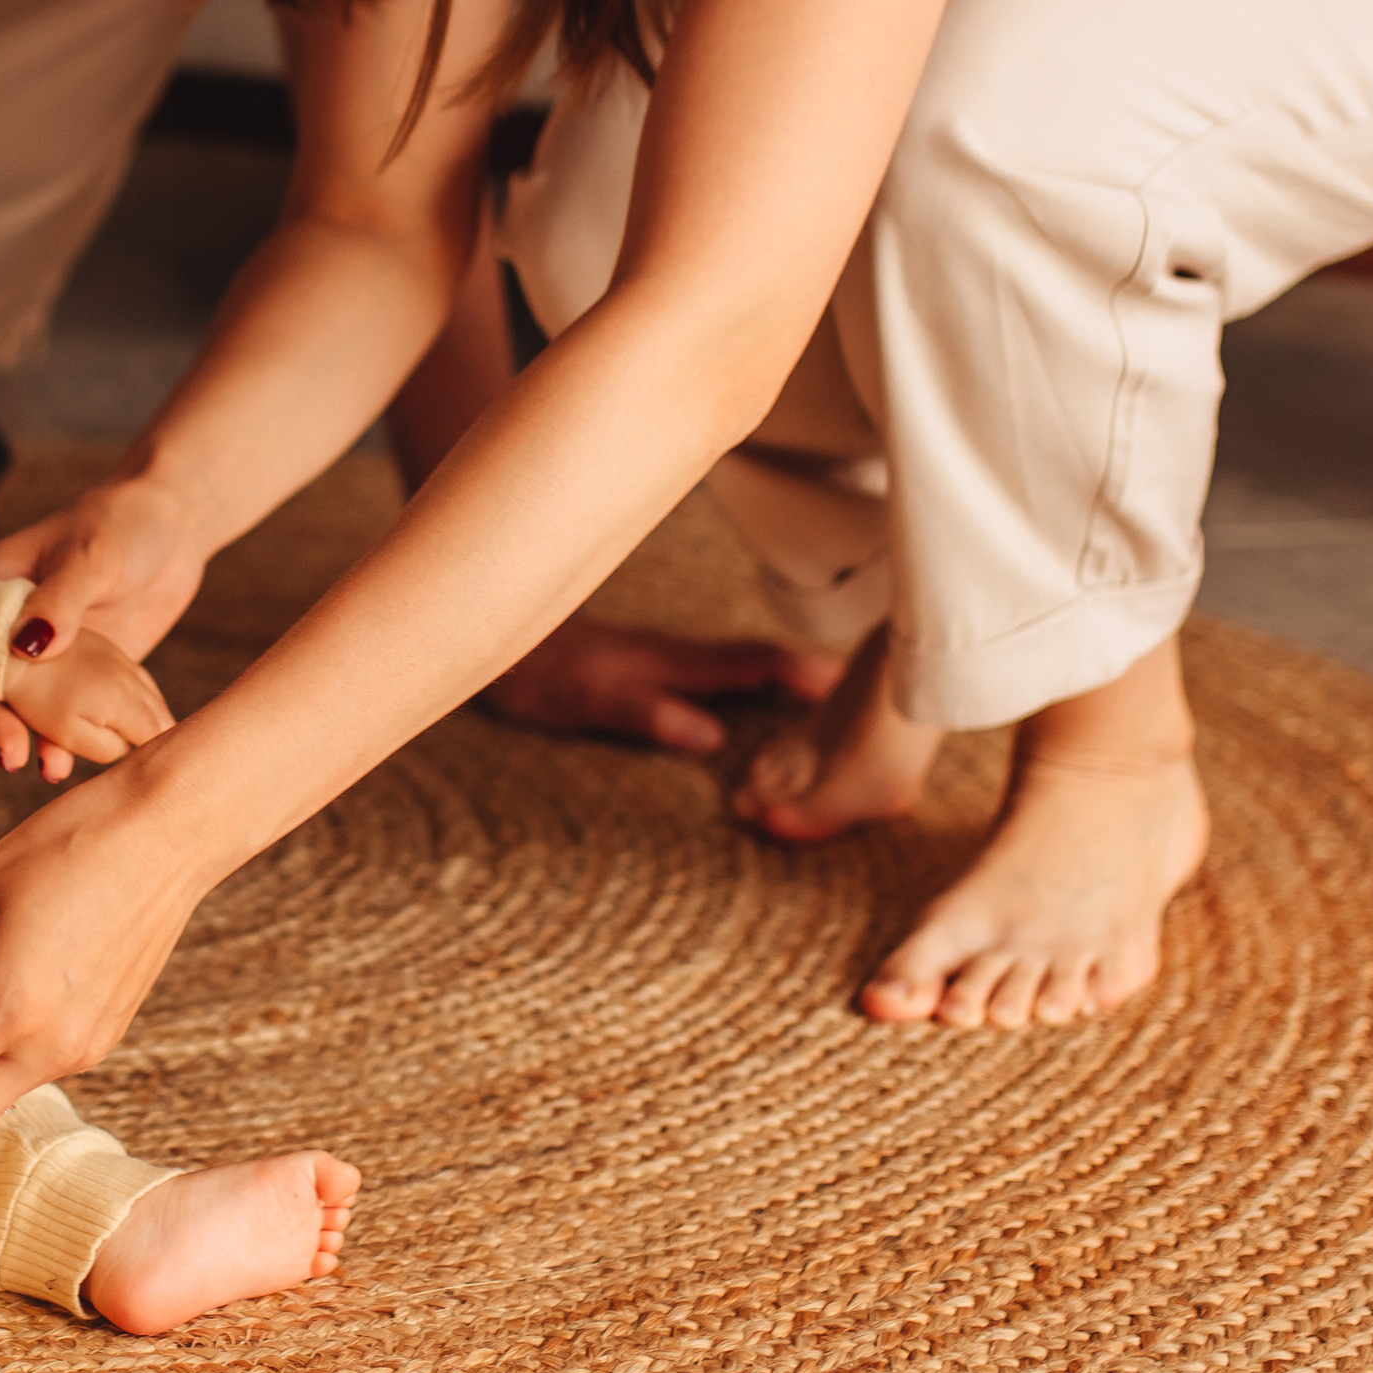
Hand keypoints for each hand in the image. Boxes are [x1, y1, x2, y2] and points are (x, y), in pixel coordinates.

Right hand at [0, 470, 210, 756]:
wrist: (175, 526)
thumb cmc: (123, 523)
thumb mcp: (91, 556)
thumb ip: (60, 601)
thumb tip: (26, 648)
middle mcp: (9, 629)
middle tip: (12, 754)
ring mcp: (48, 657)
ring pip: (27, 707)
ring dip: (33, 738)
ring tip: (51, 768)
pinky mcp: (86, 675)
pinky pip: (71, 715)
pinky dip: (71, 739)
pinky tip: (77, 760)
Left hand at [482, 614, 839, 755]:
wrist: (493, 635)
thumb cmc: (536, 674)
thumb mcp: (586, 701)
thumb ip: (646, 713)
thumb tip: (710, 737)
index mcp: (675, 664)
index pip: (758, 664)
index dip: (809, 674)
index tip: (859, 686)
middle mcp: (680, 657)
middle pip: (766, 661)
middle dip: (821, 675)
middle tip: (879, 696)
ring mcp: (668, 659)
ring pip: (747, 665)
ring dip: (793, 679)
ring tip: (843, 705)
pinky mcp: (652, 667)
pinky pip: (721, 673)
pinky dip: (756, 682)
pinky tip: (766, 704)